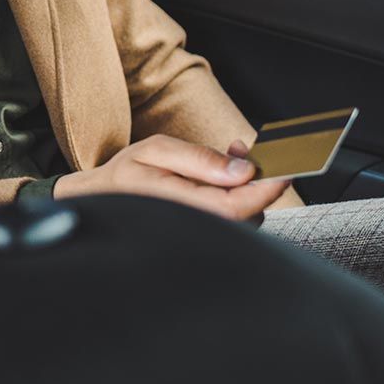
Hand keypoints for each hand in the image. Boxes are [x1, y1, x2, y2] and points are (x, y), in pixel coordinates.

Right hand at [52, 134, 288, 221]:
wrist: (97, 201)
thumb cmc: (124, 176)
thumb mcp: (156, 152)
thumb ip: (200, 159)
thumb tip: (242, 169)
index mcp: (182, 209)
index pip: (238, 207)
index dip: (266, 188)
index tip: (286, 167)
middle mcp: (196, 229)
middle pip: (248, 214)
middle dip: (255, 181)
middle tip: (240, 147)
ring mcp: (200, 236)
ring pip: (244, 217)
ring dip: (245, 188)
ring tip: (227, 159)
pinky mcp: (203, 235)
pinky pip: (233, 219)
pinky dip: (236, 196)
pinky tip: (221, 178)